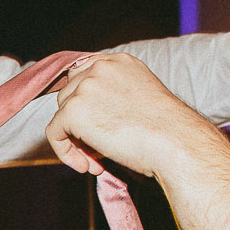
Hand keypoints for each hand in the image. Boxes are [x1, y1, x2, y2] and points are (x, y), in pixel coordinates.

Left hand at [45, 52, 228, 180]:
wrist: (175, 143)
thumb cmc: (167, 131)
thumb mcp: (141, 100)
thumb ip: (115, 99)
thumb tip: (89, 121)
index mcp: (120, 62)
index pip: (85, 76)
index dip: (85, 103)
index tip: (95, 127)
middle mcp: (100, 68)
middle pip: (71, 95)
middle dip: (80, 124)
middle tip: (99, 150)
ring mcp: (85, 87)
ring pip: (62, 116)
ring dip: (76, 141)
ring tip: (98, 161)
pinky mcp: (73, 110)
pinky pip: (54, 133)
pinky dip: (65, 153)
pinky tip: (86, 167)